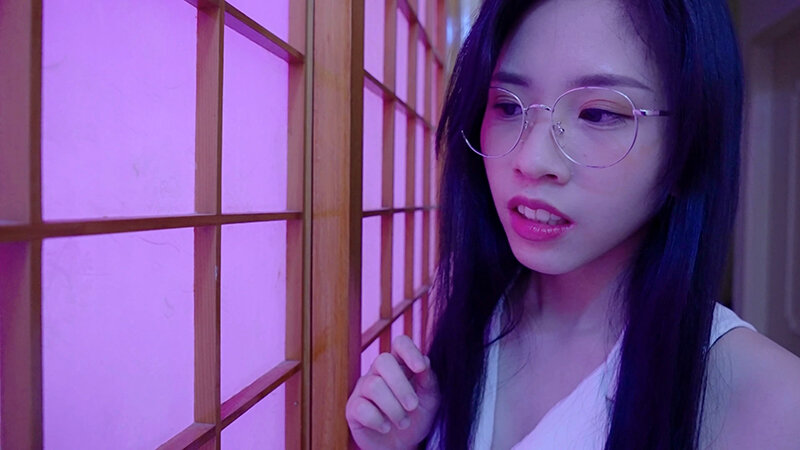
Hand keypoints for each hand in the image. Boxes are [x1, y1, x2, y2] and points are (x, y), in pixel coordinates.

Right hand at [346, 335, 439, 449]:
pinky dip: (378, 420)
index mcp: (400, 364)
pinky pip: (361, 408)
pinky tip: (386, 427)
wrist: (403, 445)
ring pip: (374, 386)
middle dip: (401, 385)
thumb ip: (429, 380)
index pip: (400, 343)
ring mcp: (363, 389)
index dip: (409, 351)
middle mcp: (378, 372)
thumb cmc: (417, 417)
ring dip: (393, 408)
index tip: (420, 368)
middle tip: (413, 406)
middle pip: (383, 360)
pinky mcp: (353, 409)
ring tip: (403, 422)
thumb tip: (425, 361)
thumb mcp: (430, 399)